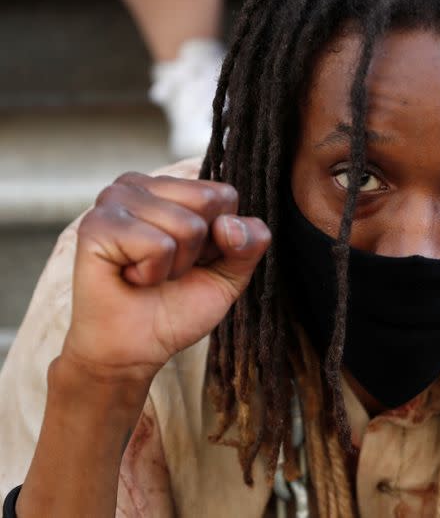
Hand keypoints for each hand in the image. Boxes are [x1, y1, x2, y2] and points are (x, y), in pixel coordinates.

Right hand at [63, 172, 270, 384]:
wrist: (135, 348)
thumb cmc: (177, 306)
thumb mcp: (230, 274)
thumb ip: (250, 242)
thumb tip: (230, 224)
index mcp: (169, 187)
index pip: (224, 194)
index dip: (220, 238)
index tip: (192, 260)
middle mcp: (138, 183)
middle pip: (208, 202)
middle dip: (199, 249)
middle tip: (167, 268)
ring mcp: (113, 199)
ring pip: (187, 225)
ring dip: (175, 266)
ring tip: (146, 273)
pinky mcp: (96, 225)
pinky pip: (158, 245)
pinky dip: (152, 273)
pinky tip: (130, 277)